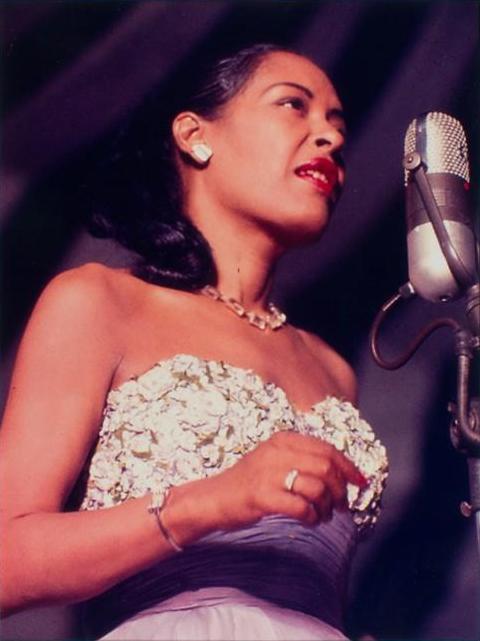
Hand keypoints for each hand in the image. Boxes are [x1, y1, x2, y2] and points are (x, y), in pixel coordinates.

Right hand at [211, 431, 366, 528]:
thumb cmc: (249, 481)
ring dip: (327, 507)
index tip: (360, 482)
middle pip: (326, 467)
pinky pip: (301, 507)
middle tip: (340, 505)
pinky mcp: (262, 496)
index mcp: (283, 439)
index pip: (327, 449)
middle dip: (340, 490)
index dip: (348, 467)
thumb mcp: (274, 458)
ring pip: (317, 488)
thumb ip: (302, 458)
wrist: (215, 497)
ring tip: (322, 515)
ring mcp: (269, 473)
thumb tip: (342, 472)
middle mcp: (277, 452)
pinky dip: (312, 517)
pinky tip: (309, 520)